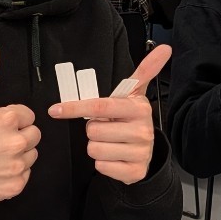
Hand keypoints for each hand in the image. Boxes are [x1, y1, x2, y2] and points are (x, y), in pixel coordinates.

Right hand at [0, 47, 40, 213]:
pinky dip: (14, 172)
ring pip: (32, 154)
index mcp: (6, 119)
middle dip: (18, 135)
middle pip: (34, 134)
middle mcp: (15, 142)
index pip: (27, 114)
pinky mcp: (15, 185)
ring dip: (19, 154)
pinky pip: (26, 174)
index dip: (11, 119)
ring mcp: (16, 166)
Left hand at [47, 44, 171, 184]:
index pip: (100, 106)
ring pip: (94, 149)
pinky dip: (103, 163)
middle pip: (93, 130)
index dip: (75, 107)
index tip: (55, 110)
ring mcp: (140, 152)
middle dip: (94, 130)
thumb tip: (165, 47)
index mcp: (139, 108)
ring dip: (96, 147)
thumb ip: (145, 70)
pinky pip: (101, 166)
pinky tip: (114, 157)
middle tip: (107, 128)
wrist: (145, 153)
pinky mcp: (135, 171)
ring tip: (111, 142)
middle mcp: (143, 130)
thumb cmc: (131, 120)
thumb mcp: (135, 96)